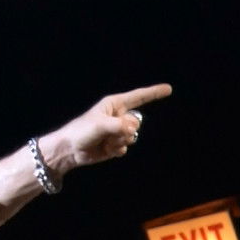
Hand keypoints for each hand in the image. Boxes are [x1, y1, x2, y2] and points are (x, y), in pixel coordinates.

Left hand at [43, 84, 172, 169]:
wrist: (70, 150)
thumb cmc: (81, 131)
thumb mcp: (100, 124)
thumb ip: (119, 125)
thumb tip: (133, 130)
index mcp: (115, 104)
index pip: (139, 97)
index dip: (154, 93)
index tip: (169, 89)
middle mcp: (118, 116)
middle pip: (136, 123)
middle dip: (125, 130)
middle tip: (108, 132)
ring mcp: (117, 131)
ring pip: (132, 136)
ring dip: (119, 141)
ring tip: (104, 142)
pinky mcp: (114, 144)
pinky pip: (125, 147)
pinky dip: (116, 150)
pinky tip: (104, 149)